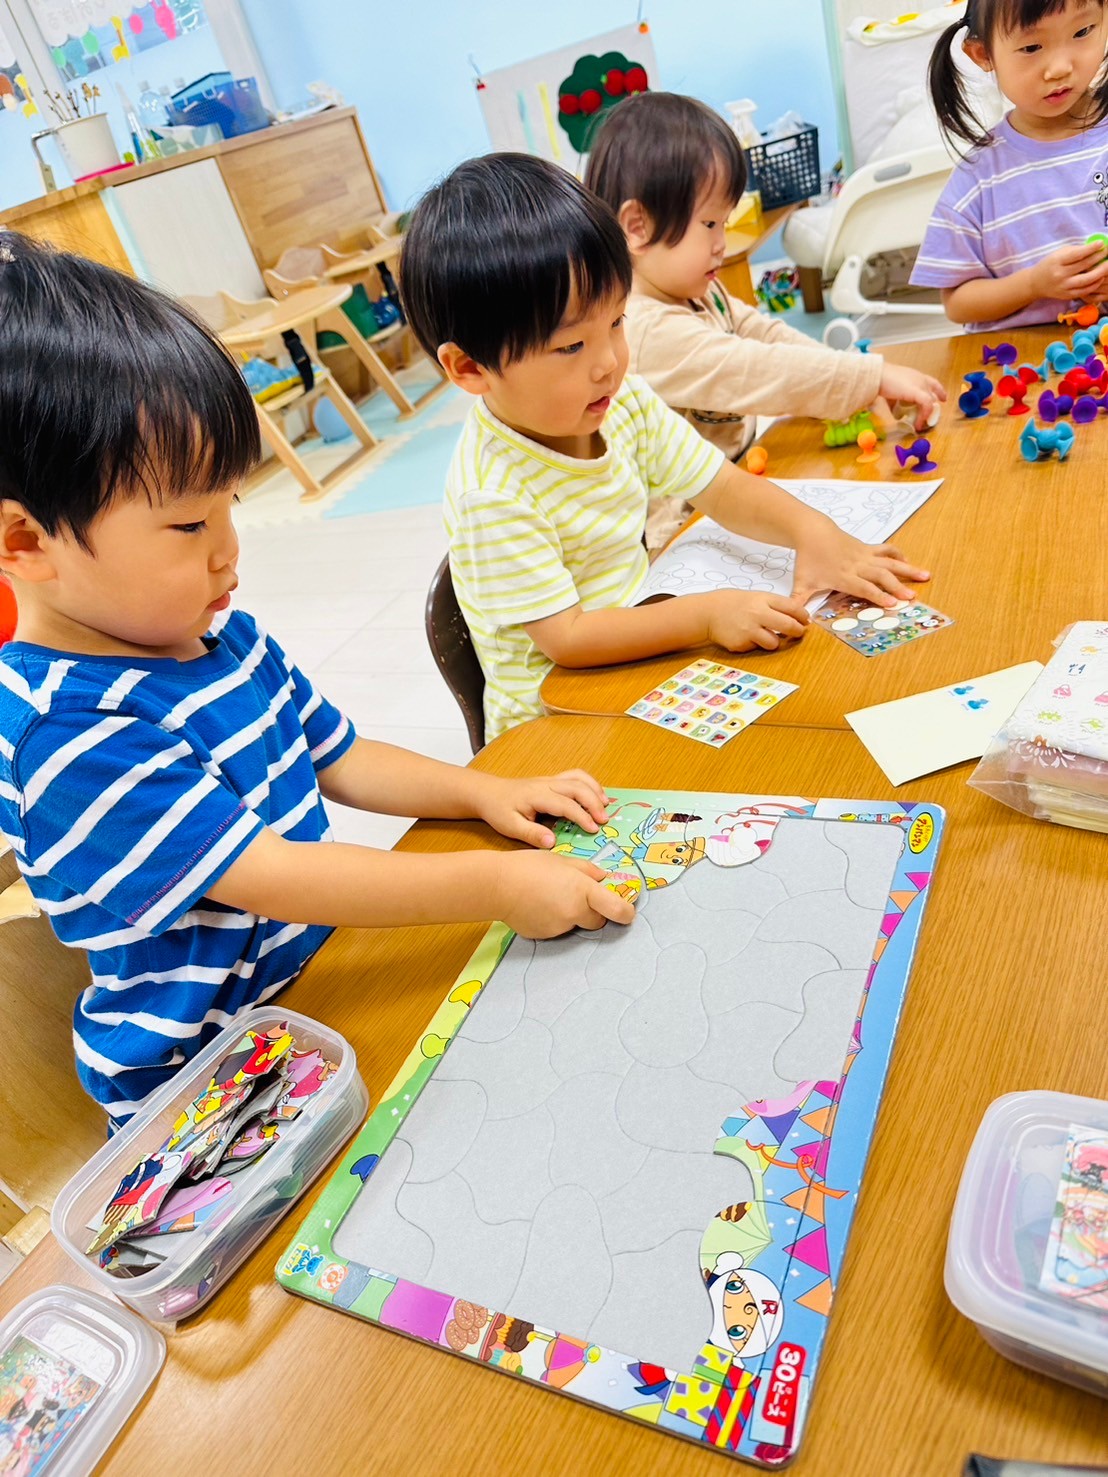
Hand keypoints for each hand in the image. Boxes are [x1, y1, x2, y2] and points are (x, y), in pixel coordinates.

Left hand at [475, 769, 608, 847]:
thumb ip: (532, 834)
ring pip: (578, 778)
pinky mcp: (552, 780)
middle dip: (594, 802)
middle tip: (605, 820)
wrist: (487, 792)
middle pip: (577, 787)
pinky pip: (574, 776)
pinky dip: (589, 783)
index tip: (593, 829)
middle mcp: (546, 784)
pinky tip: (596, 795)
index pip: (565, 804)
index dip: (582, 816)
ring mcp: (550, 780)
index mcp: (537, 796)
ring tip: (607, 805)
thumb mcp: (510, 827)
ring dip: (595, 789)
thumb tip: (553, 842)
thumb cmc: (498, 810)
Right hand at [494, 850, 634, 937]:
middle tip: (580, 897)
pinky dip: (552, 919)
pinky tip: (537, 905)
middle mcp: (575, 912)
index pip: (617, 910)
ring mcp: (559, 927)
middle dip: (595, 912)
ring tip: (549, 896)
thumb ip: (586, 871)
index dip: (626, 912)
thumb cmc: (529, 866)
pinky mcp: (544, 935)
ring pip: (575, 924)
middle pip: (598, 921)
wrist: (497, 885)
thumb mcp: (562, 860)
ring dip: (570, 914)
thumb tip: (601, 879)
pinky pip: (556, 928)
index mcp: (583, 891)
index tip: (627, 911)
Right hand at [703, 590, 808, 651]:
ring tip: (765, 635)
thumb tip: (797, 616)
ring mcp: (749, 630)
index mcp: (763, 599)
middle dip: (798, 631)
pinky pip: (757, 648)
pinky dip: (755, 644)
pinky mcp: (741, 644)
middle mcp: (758, 614)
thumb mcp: (755, 597)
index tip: (805, 620)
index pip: (792, 607)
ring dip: (774, 641)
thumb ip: (774, 605)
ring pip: (774, 643)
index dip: (803, 615)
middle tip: (798, 632)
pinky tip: (745, 636)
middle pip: (789, 625)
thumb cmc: (733, 604)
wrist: (707, 613)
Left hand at [793, 527, 929, 606]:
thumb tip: (795, 619)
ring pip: (889, 562)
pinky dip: (898, 556)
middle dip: (897, 587)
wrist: (812, 532)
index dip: (877, 596)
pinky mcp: (868, 548)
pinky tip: (908, 563)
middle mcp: (857, 565)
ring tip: (926, 576)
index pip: (863, 588)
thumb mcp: (801, 583)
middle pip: (881, 576)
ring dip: (908, 569)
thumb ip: (799, 601)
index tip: (892, 604)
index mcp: (843, 576)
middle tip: (912, 597)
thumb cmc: (808, 559)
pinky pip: (886, 550)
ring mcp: (864, 555)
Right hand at [877, 363, 945, 431]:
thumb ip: (895, 402)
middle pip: (933, 395)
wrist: (878, 376)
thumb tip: (896, 414)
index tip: (942, 399)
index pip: (933, 383)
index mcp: (917, 376)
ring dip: (925, 415)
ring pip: (931, 402)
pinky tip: (918, 424)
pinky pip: (926, 406)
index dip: (939, 392)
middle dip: (931, 408)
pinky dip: (923, 416)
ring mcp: (921, 385)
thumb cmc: (882, 380)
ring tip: (919, 425)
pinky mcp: (919, 392)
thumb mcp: (892, 391)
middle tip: (926, 419)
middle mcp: (922, 379)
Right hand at [1030, 241, 1107, 299]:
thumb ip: (1075, 251)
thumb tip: (1095, 247)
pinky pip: (1084, 290)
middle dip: (1099, 258)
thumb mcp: (1059, 254)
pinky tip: (1101, 277)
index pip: (1077, 254)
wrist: (1036, 283)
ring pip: (1086, 280)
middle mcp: (1060, 275)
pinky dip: (1094, 284)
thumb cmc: (1050, 265)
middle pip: (1084, 266)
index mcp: (1057, 261)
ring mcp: (1064, 286)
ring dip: (1100, 272)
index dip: (1090, 249)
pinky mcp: (1067, 295)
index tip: (1101, 243)